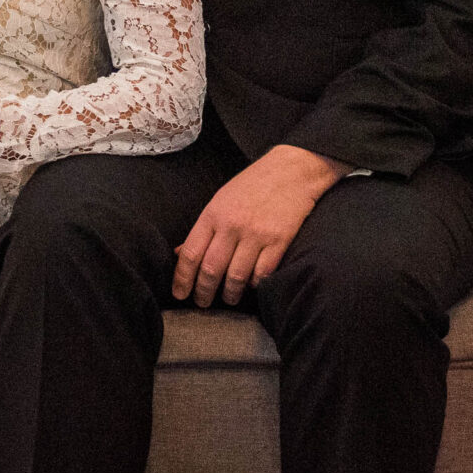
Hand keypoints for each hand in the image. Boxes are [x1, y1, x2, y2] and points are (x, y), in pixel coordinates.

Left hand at [172, 144, 347, 306]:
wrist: (291, 169)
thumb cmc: (253, 185)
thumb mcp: (221, 200)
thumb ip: (204, 228)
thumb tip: (180, 254)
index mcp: (213, 214)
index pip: (191, 254)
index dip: (182, 278)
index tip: (180, 293)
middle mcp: (232, 225)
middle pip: (211, 270)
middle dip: (204, 292)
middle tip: (202, 303)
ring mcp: (257, 234)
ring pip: (236, 277)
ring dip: (230, 294)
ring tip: (229, 298)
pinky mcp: (279, 240)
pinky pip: (262, 274)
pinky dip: (255, 285)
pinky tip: (252, 286)